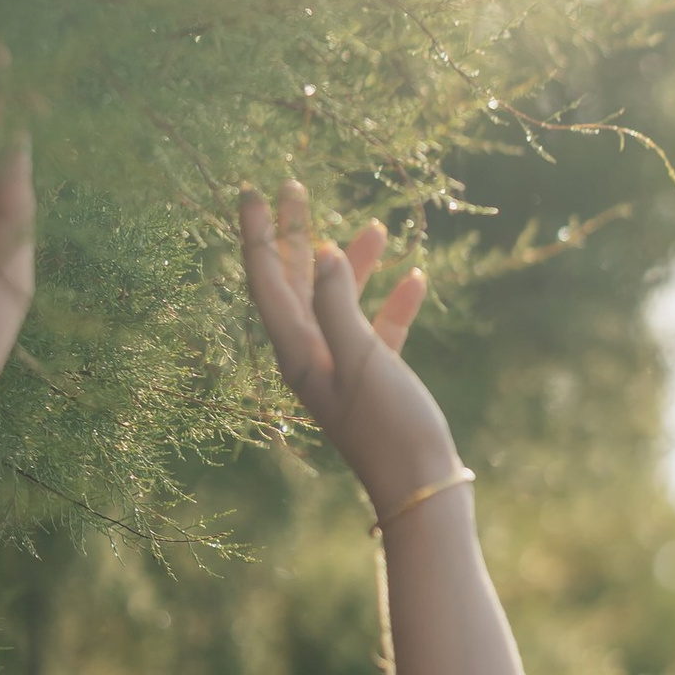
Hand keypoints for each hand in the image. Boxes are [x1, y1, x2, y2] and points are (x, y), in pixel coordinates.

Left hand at [237, 178, 458, 517]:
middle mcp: (312, 355)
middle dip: (294, 234)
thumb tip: (321, 252)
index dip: (259, 233)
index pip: (267, 279)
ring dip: (353, 263)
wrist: (421, 487)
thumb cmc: (389, 426)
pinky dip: (392, 302)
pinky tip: (413, 278)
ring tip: (373, 225)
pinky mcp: (377, 378)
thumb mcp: (361, 358)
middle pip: (295, 282)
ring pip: (341, 301)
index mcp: (297, 351)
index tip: (254, 189)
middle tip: (295, 187)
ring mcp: (344, 367)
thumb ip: (338, 302)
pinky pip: (378, 329)